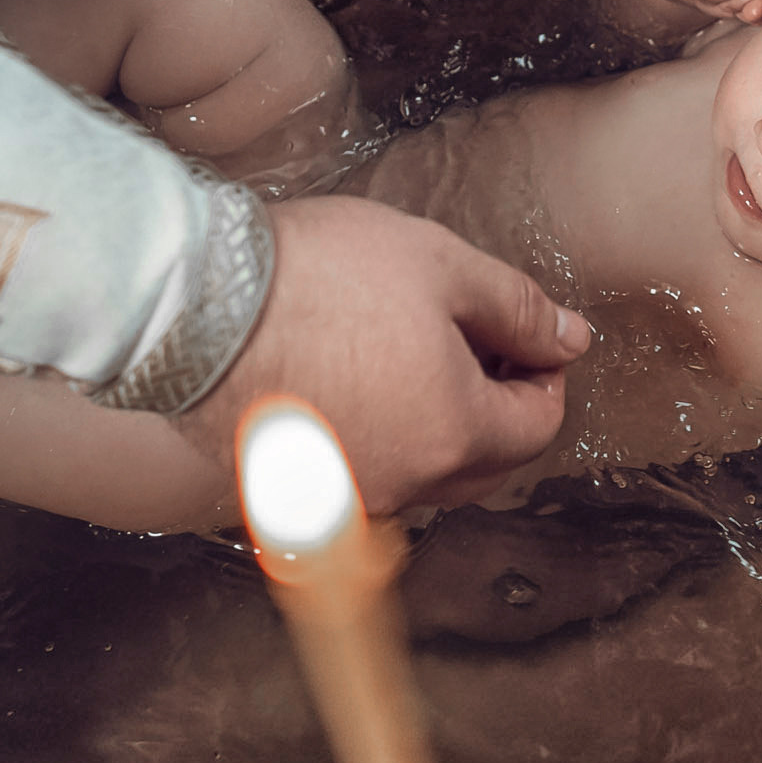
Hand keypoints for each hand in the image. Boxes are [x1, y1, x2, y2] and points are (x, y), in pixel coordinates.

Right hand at [174, 195, 590, 513]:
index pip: (538, 425)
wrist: (191, 305)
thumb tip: (570, 339)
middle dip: (496, 405)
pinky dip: (375, 437)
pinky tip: (351, 379)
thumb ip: (518, 308)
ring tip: (406, 351)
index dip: (543, 373)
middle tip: (473, 340)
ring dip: (434, 423)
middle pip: (486, 462)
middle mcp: (406, 484)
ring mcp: (344, 497)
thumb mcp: (441, 265)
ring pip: (423, 472)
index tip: (523, 334)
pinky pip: (362, 475)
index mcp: (456, 435)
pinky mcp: (291, 493)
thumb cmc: (315, 278)